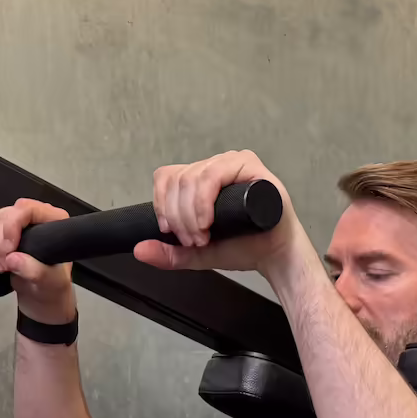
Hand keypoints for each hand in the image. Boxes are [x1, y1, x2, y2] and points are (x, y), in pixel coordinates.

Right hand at [0, 197, 76, 319]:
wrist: (41, 297)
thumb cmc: (52, 288)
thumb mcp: (51, 283)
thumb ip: (36, 271)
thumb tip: (14, 259)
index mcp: (55, 223)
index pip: (29, 209)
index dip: (12, 226)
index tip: (8, 250)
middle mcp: (37, 218)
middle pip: (7, 214)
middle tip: (4, 265)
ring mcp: (20, 223)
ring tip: (1, 266)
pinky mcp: (5, 230)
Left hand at [136, 150, 306, 278]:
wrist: (276, 255)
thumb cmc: (244, 246)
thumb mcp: (197, 253)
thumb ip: (170, 254)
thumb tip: (140, 249)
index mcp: (200, 178)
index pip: (167, 177)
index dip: (162, 205)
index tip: (172, 232)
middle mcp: (215, 166)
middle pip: (178, 180)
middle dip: (179, 217)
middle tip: (193, 240)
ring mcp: (233, 162)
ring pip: (192, 177)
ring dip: (190, 213)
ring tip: (204, 236)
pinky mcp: (249, 166)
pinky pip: (213, 175)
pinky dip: (204, 202)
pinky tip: (209, 222)